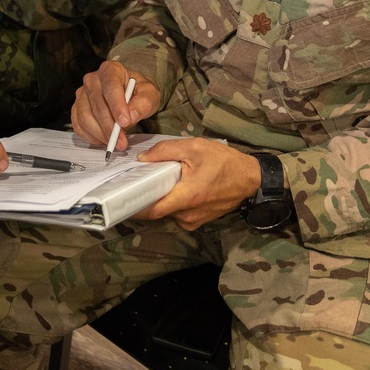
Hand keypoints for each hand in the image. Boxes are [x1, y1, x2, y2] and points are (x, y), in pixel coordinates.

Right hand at [71, 60, 160, 149]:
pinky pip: (79, 125)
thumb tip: (131, 115)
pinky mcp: (77, 108)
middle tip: (122, 142)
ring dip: (100, 134)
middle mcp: (92, 80)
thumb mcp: (150, 94)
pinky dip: (91, 137)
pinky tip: (104, 140)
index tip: (125, 122)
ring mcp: (82, 94)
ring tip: (115, 142)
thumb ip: (144, 103)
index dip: (117, 106)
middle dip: (110, 127)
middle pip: (97, 105)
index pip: (111, 87)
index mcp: (111, 70)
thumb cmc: (138, 92)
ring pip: (85, 117)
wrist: (129, 93)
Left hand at [133, 138, 261, 231]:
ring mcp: (193, 221)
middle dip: (145, 198)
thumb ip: (165, 151)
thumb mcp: (195, 147)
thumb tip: (142, 159)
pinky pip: (176, 214)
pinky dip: (171, 203)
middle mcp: (187, 215)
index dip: (133, 206)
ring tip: (155, 182)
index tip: (119, 197)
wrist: (250, 179)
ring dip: (160, 199)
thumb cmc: (224, 162)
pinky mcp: (197, 222)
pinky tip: (173, 188)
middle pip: (156, 211)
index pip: (152, 210)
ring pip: (166, 213)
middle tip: (134, 183)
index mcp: (187, 197)